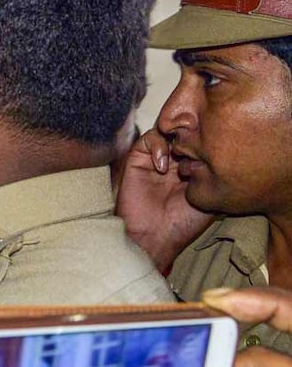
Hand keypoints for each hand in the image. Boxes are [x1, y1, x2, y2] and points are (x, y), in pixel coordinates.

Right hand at [115, 129, 213, 270]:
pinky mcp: (137, 160)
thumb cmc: (183, 224)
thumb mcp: (212, 197)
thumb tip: (229, 152)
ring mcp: (155, 159)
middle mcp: (173, 160)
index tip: (213, 149)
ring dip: (175, 139)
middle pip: (183, 131)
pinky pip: (147, 138)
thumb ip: (217, 175)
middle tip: (197, 148)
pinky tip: (163, 166)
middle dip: (192, 135)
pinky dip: (157, 145)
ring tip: (181, 157)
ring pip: (166, 129)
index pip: (200, 140)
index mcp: (192, 167)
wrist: (154, 237)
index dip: (207, 138)